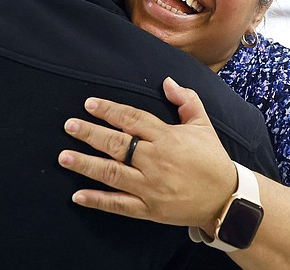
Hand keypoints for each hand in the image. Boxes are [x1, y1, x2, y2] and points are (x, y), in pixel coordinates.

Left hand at [58, 77, 236, 231]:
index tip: (89, 103)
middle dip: (90, 133)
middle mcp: (155, 161)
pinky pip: (119, 205)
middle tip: (69, 125)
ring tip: (63, 157)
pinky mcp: (149, 209)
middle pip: (117, 144)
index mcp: (167, 138)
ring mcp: (150, 187)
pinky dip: (97, 201)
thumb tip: (167, 81)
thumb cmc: (212, 159)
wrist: (226, 199)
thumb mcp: (203, 125)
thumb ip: (186, 100)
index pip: (133, 119)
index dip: (109, 110)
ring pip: (112, 173)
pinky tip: (77, 196)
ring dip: (85, 164)